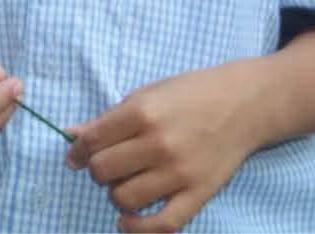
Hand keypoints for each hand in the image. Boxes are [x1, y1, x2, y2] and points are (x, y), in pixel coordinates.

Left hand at [66, 63, 256, 232]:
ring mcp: (180, 172)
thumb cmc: (189, 94)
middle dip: (97, 170)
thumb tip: (71, 134)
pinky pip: (164, 223)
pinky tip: (127, 221)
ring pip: (126, 198)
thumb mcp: (144, 95)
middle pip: (104, 171)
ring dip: (117, 194)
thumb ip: (108, 119)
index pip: (92, 142)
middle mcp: (158, 144)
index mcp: (141, 113)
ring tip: (125, 183)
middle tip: (108, 165)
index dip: (76, 152)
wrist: (243, 104)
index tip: (75, 157)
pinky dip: (139, 228)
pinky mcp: (199, 193)